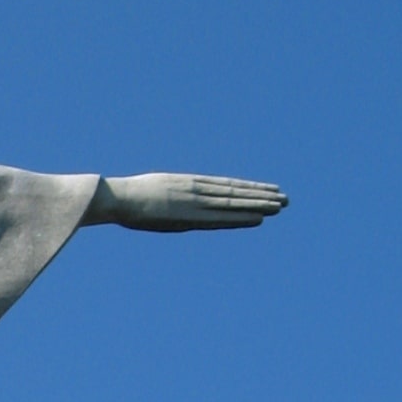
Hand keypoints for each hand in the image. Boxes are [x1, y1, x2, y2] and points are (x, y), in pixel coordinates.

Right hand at [89, 173, 286, 231]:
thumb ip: (166, 200)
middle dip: (261, 195)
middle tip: (285, 199)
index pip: (224, 185)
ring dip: (259, 204)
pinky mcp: (189, 214)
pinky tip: (260, 218)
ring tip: (282, 205)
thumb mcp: (149, 194)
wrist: (115, 197)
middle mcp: (195, 190)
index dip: (247, 188)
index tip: (266, 189)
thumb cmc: (125, 198)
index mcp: (187, 184)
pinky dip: (241, 217)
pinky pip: (221, 216)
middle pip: (235, 192)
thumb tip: (168, 206)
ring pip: (233, 202)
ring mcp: (193, 201)